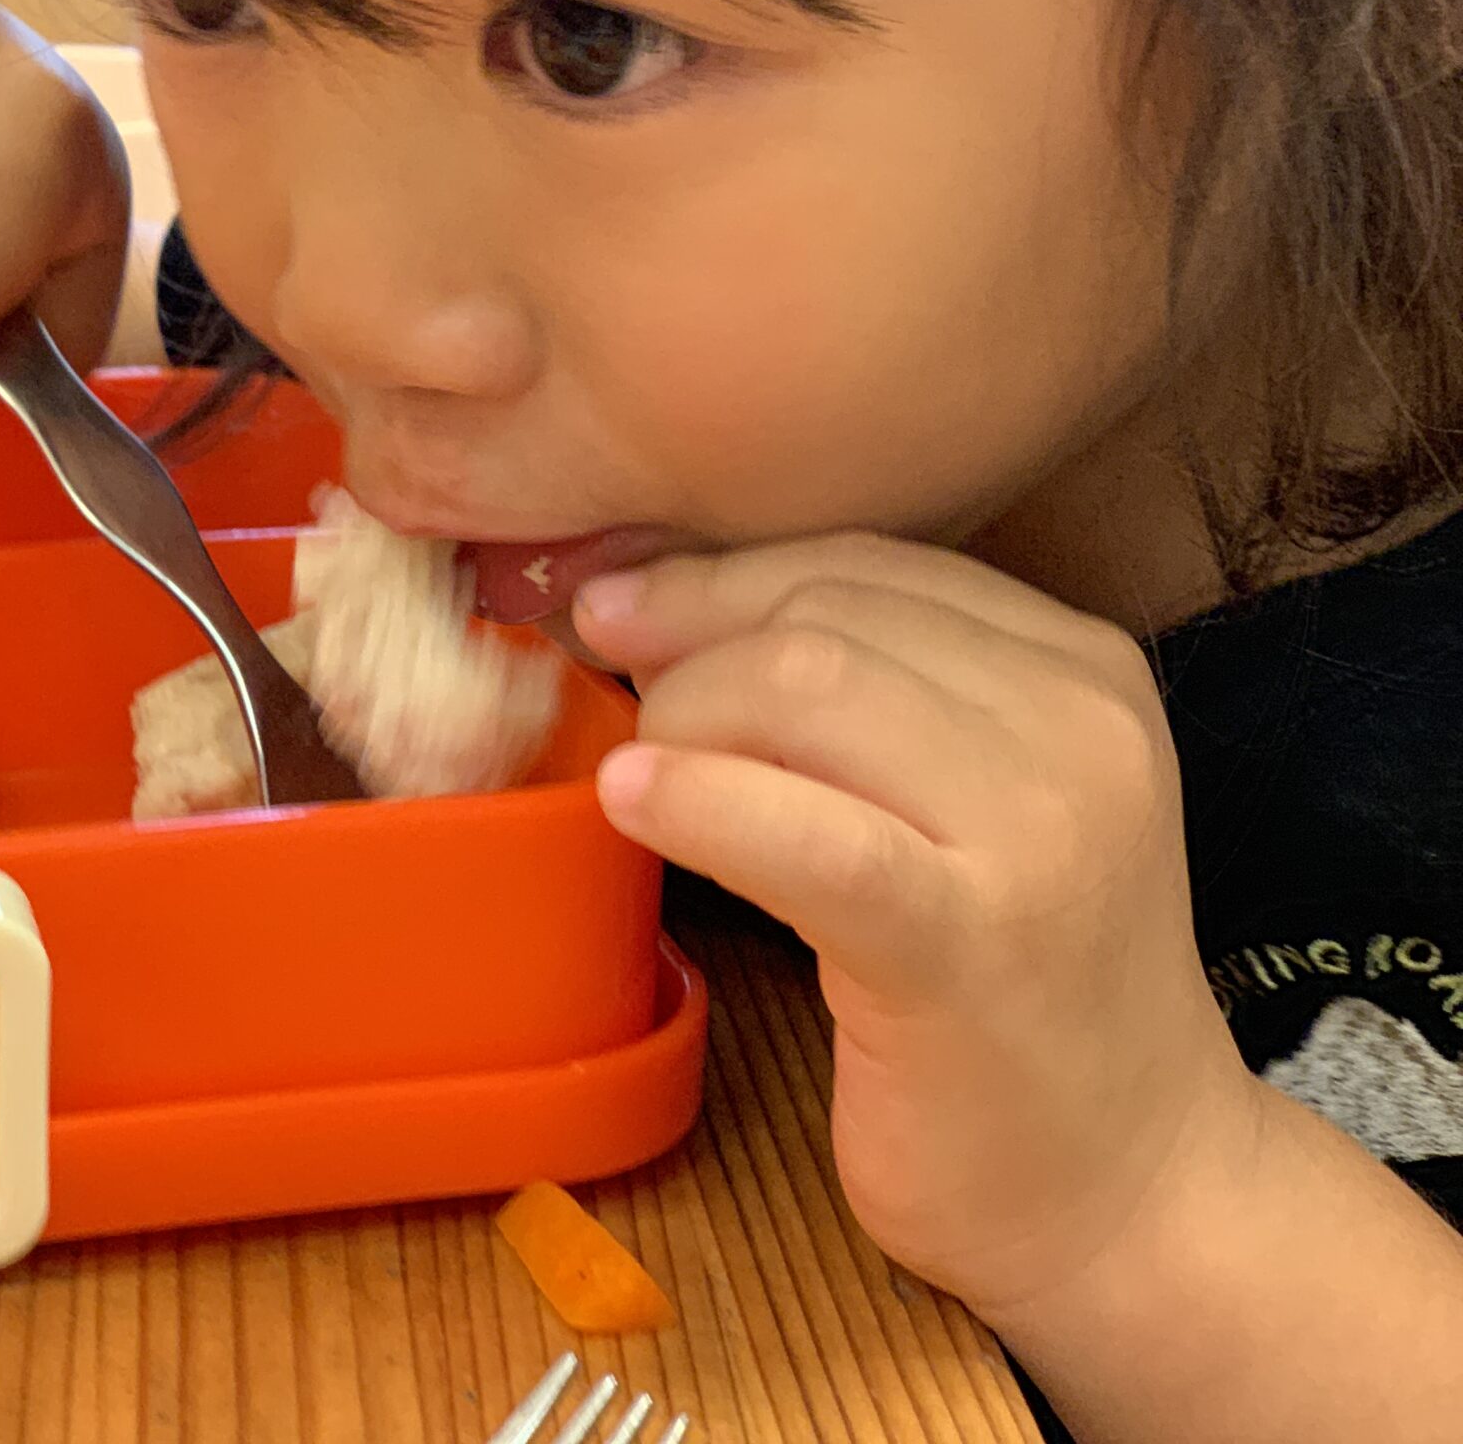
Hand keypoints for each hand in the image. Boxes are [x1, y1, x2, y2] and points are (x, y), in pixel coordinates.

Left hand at [575, 534, 1257, 1324]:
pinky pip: (808, 835)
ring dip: (685, 714)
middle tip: (621, 693)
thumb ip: (881, 698)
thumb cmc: (1020, 995)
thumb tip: (670, 609)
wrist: (1137, 1193)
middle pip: (826, 615)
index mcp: (1085, 670)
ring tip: (637, 771)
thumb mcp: (986, 801)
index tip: (630, 607)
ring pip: (807, 685)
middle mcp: (1078, 726)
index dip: (725, 576)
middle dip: (691, 638)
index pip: (869, 565)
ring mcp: (1038, 832)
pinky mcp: (971, 942)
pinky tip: (631, 802)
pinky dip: (700, 801)